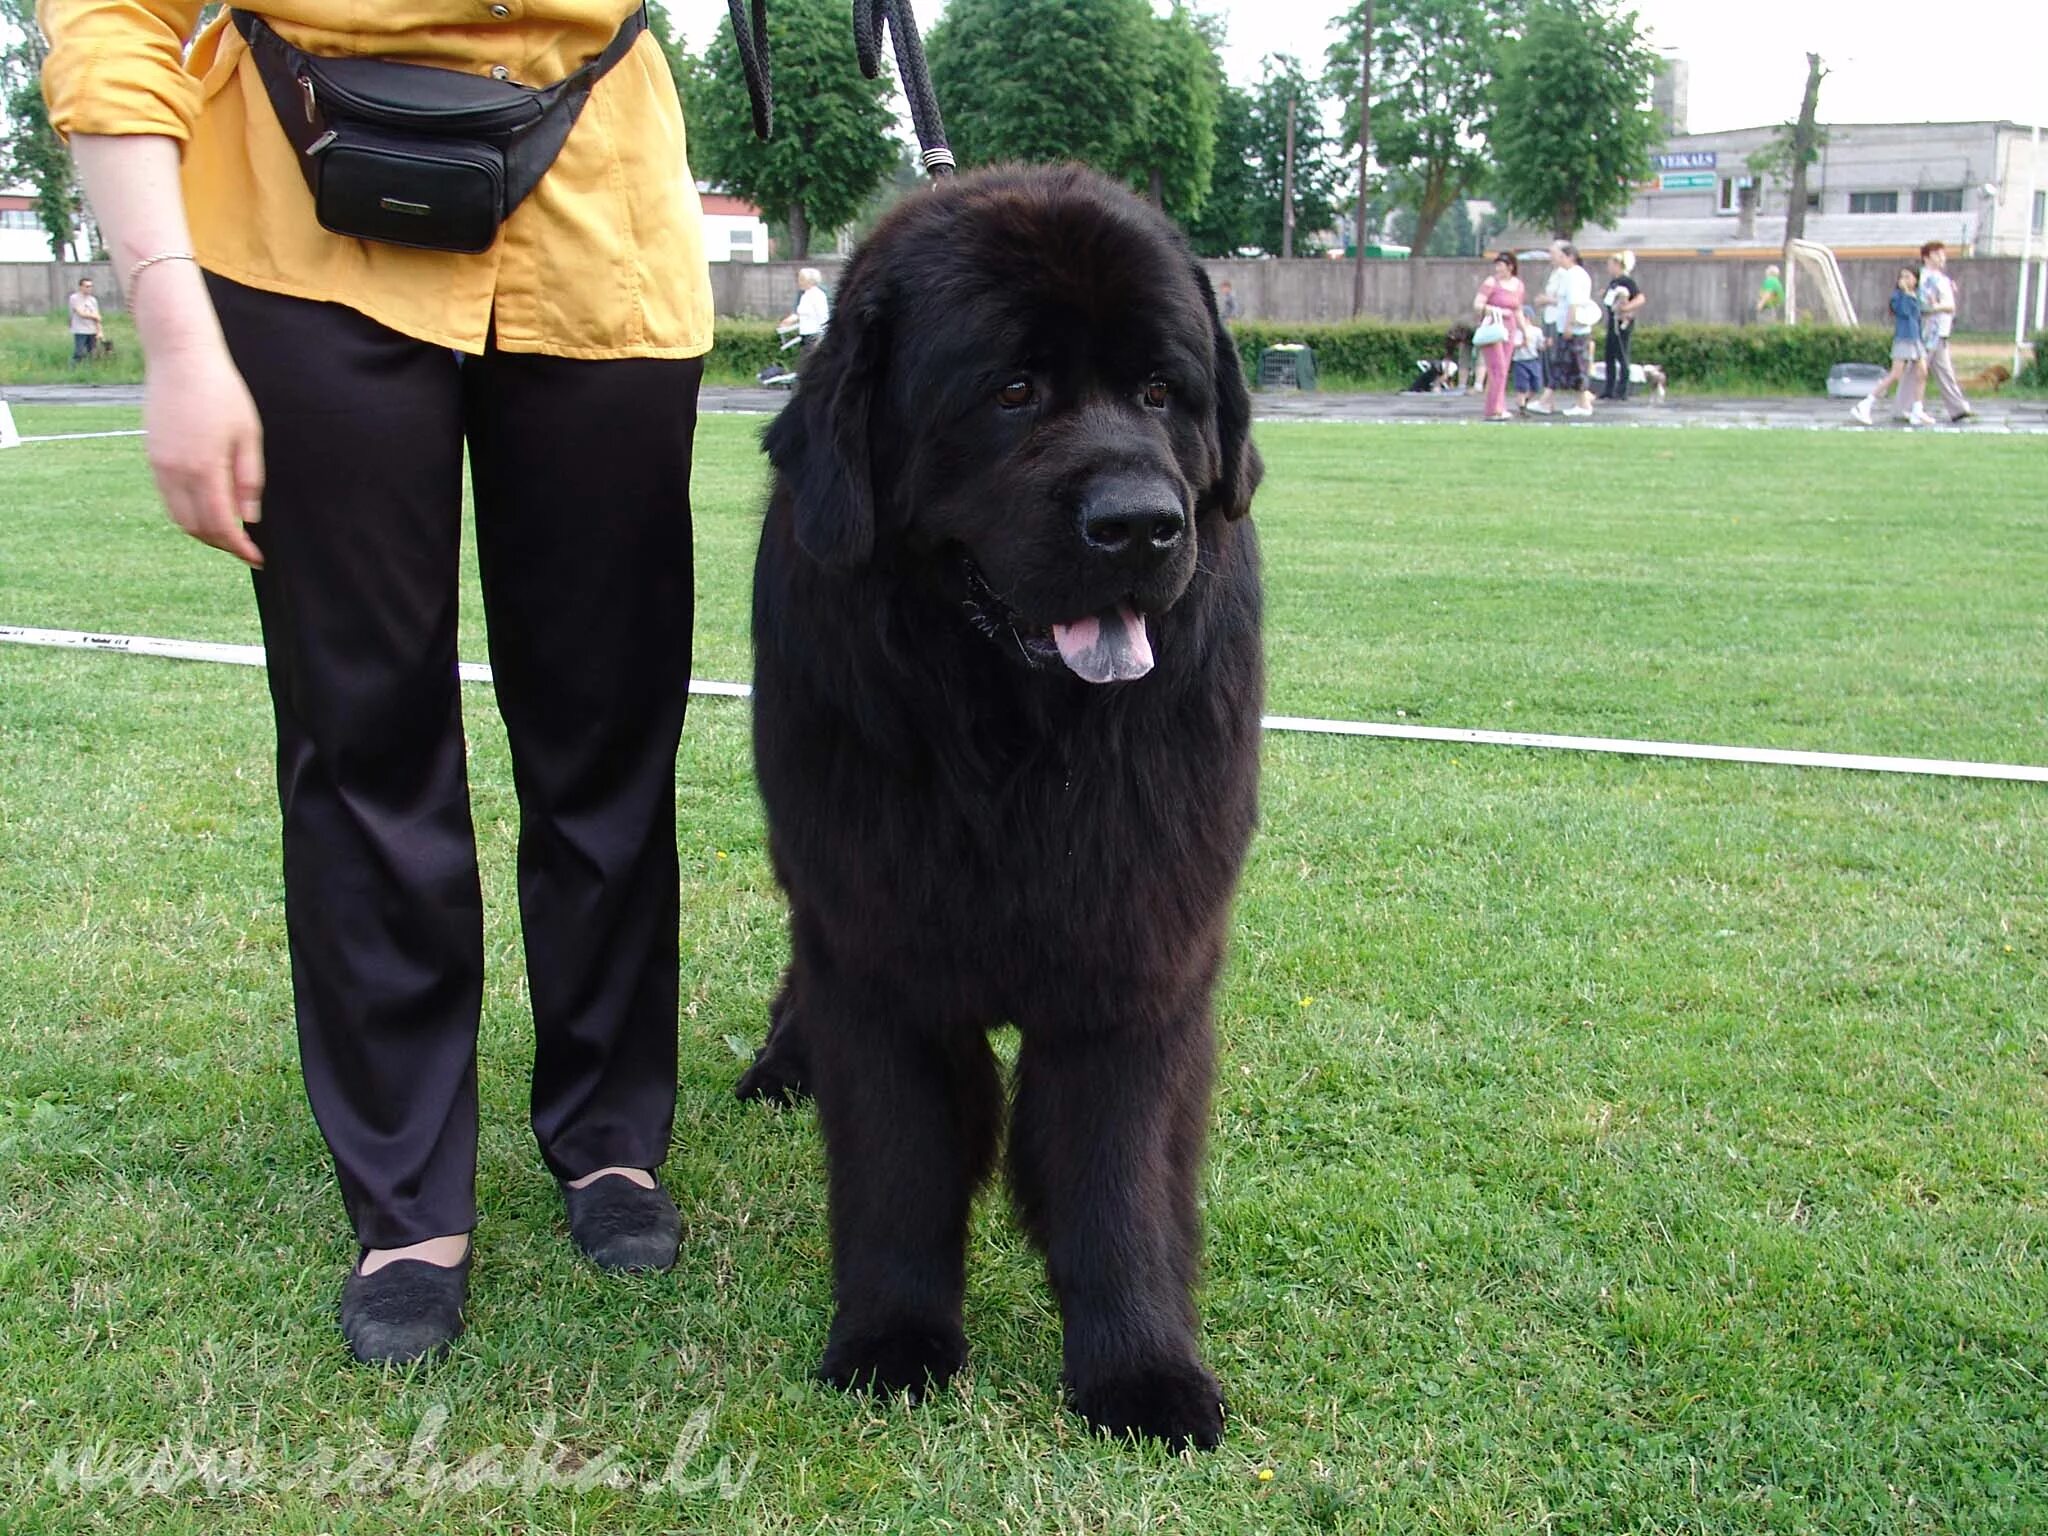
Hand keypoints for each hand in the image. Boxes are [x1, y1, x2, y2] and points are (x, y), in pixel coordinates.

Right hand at [136, 274, 265, 568]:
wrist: (181, 358)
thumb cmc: (223, 393)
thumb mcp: (249, 436)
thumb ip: (249, 480)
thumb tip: (248, 519)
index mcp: (204, 468)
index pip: (221, 525)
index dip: (239, 548)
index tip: (257, 559)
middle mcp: (176, 472)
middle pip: (197, 528)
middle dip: (222, 544)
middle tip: (246, 548)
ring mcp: (159, 466)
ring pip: (179, 517)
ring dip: (204, 532)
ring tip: (230, 532)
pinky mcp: (152, 458)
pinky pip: (169, 499)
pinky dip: (188, 514)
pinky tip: (209, 510)